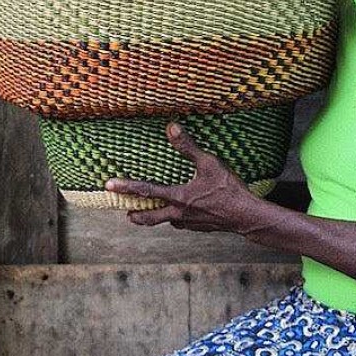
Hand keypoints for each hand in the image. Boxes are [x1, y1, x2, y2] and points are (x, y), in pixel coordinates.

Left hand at [105, 123, 255, 232]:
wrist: (246, 216)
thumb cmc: (228, 189)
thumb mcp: (209, 163)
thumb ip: (188, 147)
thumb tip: (171, 128)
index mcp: (178, 197)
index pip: (147, 191)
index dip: (126, 187)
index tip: (110, 185)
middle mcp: (180, 213)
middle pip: (151, 218)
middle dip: (137, 215)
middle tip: (128, 214)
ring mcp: (191, 223)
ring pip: (169, 221)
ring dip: (160, 216)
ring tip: (156, 211)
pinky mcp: (202, 228)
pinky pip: (185, 223)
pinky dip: (179, 218)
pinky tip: (185, 213)